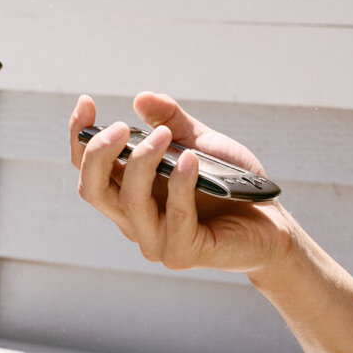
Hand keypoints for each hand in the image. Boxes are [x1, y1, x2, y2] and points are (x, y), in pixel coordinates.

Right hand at [69, 92, 293, 277]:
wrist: (272, 222)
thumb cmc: (231, 186)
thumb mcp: (200, 143)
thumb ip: (172, 122)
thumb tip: (141, 98)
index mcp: (129, 193)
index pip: (89, 169)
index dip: (80, 137)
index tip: (86, 103)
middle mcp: (134, 220)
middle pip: (92, 189)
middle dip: (99, 153)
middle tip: (122, 127)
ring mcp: (155, 241)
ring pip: (129, 202)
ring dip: (143, 162)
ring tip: (165, 137)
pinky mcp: (183, 253)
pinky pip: (175, 217)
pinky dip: (180, 184)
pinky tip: (191, 160)